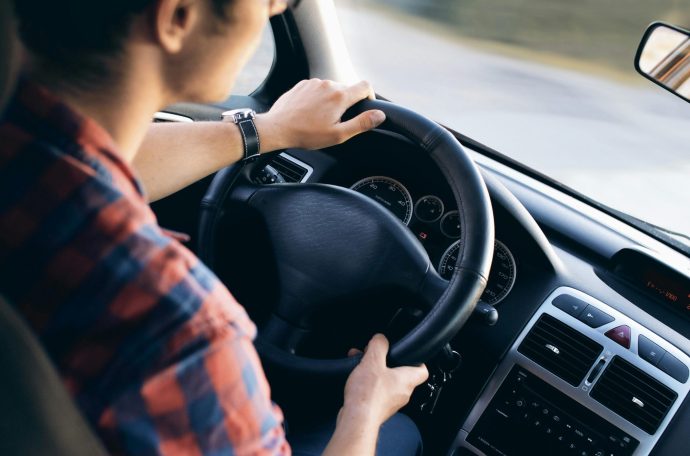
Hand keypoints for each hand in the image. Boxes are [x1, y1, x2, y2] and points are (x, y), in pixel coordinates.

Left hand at [255, 79, 385, 151]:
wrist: (277, 128)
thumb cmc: (306, 134)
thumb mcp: (338, 134)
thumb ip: (361, 123)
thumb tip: (379, 115)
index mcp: (340, 96)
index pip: (365, 86)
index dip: (369, 96)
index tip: (365, 107)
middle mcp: (328, 84)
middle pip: (347, 89)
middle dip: (347, 103)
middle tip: (337, 121)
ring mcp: (314, 82)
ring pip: (331, 89)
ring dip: (331, 101)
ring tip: (321, 118)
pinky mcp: (303, 84)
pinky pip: (317, 89)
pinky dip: (318, 98)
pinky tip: (310, 112)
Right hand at [340, 334, 427, 427]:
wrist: (357, 420)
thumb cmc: (368, 395)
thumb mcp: (372, 361)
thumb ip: (378, 345)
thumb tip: (381, 338)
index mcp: (407, 380)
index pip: (423, 370)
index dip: (417, 360)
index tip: (409, 353)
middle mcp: (402, 393)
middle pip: (400, 374)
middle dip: (386, 362)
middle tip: (375, 355)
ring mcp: (391, 403)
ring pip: (386, 382)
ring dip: (374, 371)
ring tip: (360, 364)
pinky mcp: (378, 409)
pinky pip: (376, 392)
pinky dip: (368, 383)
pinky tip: (356, 379)